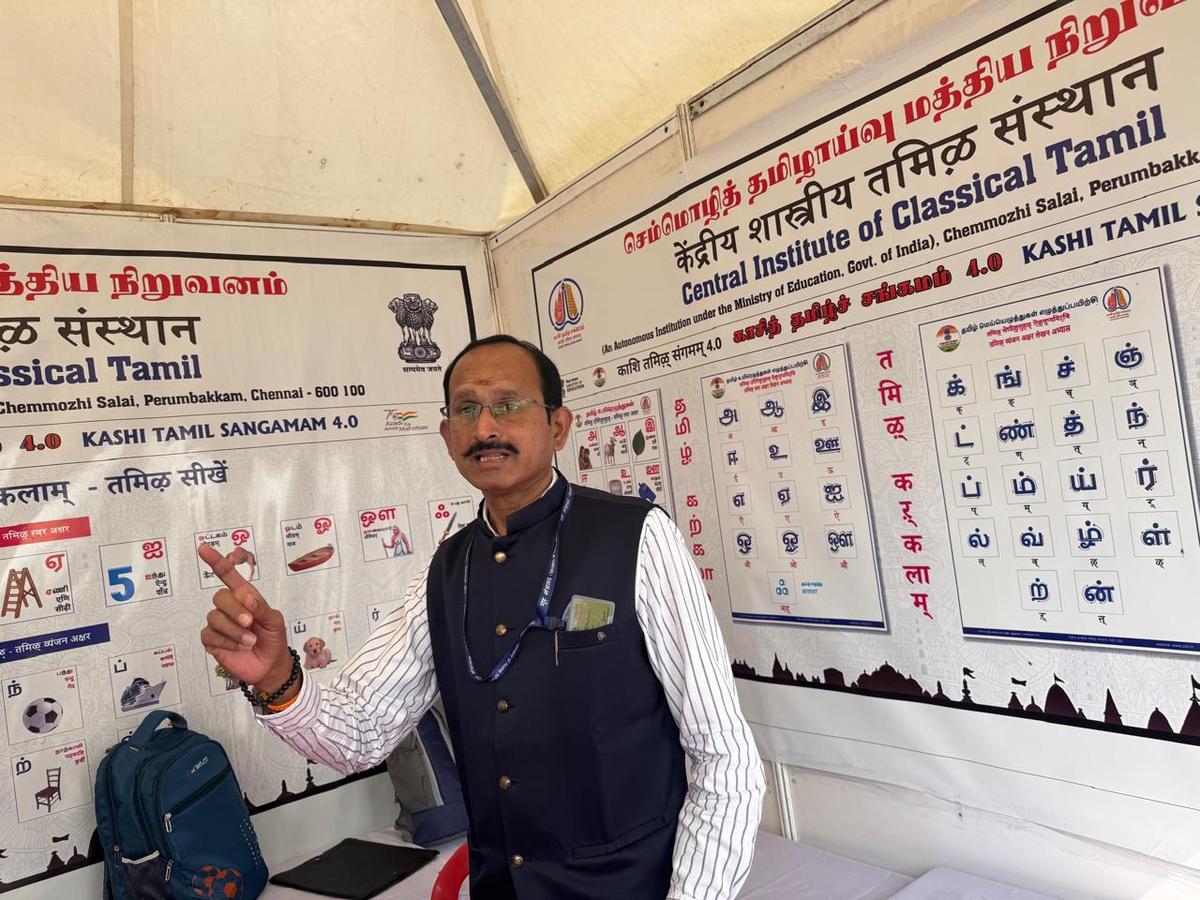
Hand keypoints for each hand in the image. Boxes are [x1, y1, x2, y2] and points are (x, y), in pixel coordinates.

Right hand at [198, 543, 290, 690]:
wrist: (270, 664)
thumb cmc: (273, 638)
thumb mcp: (274, 620)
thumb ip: (261, 607)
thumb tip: (246, 596)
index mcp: (244, 596)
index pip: (227, 575)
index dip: (216, 561)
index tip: (203, 548)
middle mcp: (228, 607)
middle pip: (219, 597)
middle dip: (235, 610)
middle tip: (250, 623)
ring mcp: (218, 623)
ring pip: (215, 618)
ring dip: (234, 631)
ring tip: (250, 641)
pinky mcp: (211, 640)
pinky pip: (210, 635)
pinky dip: (228, 642)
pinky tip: (240, 646)